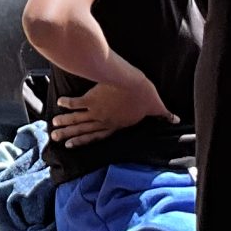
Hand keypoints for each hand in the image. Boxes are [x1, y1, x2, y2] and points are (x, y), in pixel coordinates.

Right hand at [51, 71, 172, 146]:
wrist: (133, 84)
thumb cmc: (144, 95)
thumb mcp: (155, 105)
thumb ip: (163, 113)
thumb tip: (176, 119)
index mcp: (115, 124)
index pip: (96, 135)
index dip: (83, 141)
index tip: (71, 145)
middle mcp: (103, 121)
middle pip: (82, 130)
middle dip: (69, 135)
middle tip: (56, 139)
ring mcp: (95, 110)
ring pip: (77, 119)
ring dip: (65, 123)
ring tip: (53, 126)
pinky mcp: (91, 98)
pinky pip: (77, 102)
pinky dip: (68, 104)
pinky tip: (60, 104)